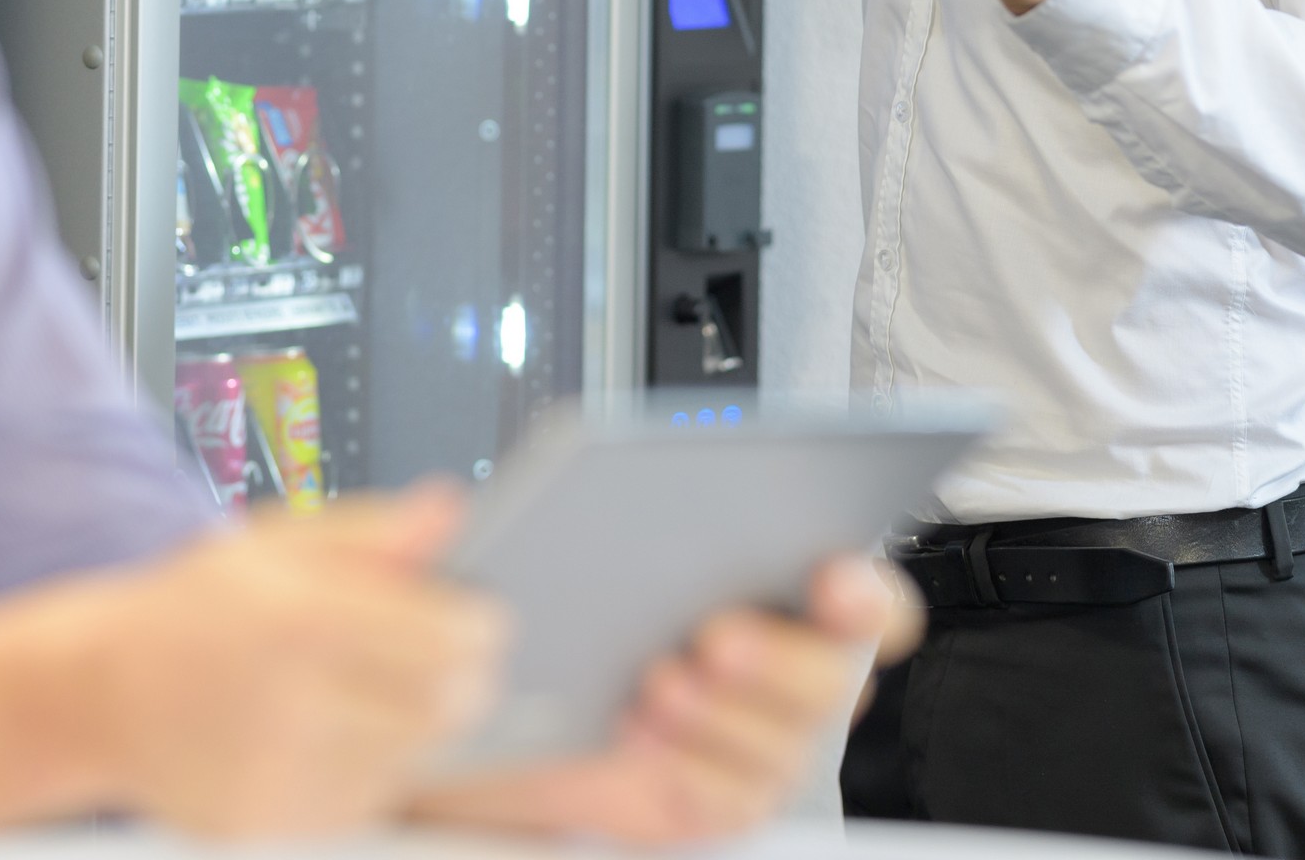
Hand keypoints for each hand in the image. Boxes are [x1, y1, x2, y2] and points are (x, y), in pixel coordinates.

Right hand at [89, 482, 506, 839]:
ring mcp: (285, 770)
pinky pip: (371, 798)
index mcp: (300, 612)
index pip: (455, 636)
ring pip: (417, 755)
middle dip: (465, 679)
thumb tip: (449, 507)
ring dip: (418, 725)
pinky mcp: (277, 822)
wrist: (97, 693)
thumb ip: (372, 530)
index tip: (477, 620)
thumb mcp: (274, 543)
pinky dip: (374, 768)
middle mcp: (295, 696)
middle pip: (452, 704)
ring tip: (374, 692)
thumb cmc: (193, 610)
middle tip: (442, 661)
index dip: (481, 626)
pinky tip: (338, 734)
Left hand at [408, 557, 923, 845]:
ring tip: (657, 686)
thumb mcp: (498, 560)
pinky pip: (735, 797)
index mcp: (770, 578)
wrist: (486, 727)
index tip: (830, 576)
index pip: (862, 590)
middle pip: (836, 673)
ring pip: (791, 741)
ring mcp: (754, 737)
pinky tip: (639, 735)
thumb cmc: (529, 623)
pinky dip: (695, 768)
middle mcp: (780, 661)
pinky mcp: (716, 796)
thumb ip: (469, 528)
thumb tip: (441, 506)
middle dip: (784, 657)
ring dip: (730, 715)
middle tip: (714, 638)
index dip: (863, 583)